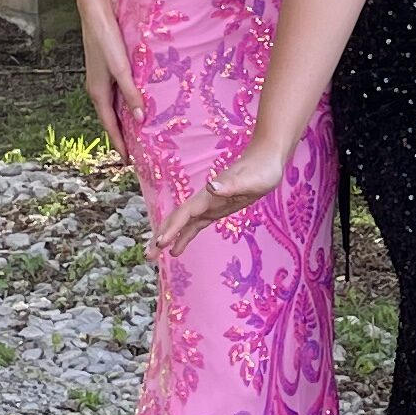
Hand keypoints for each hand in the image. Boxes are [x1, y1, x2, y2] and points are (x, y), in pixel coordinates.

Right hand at [78, 5, 140, 151]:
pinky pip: (115, 94)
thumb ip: (131, 93)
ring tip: (135, 133)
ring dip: (123, 120)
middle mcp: (97, 89)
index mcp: (98, 92)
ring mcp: (100, 80)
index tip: (128, 161)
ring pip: (113, 107)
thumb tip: (139, 119)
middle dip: (121, 136)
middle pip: (111, 119)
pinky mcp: (105, 70)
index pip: (110, 126)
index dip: (119, 144)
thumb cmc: (107, 40)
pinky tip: (134, 103)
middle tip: (134, 152)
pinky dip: (124, 104)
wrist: (95, 15)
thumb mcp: (121, 69)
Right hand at [156, 138, 285, 256]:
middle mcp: (204, 200)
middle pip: (177, 219)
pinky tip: (177, 249)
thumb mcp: (251, 180)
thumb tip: (211, 186)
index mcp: (209, 195)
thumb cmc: (262, 169)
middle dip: (161, 236)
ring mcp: (209, 205)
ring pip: (182, 224)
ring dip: (168, 238)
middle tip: (148, 256)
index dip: (172, 228)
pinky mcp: (216, 209)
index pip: (185, 213)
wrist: (267, 158)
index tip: (160, 243)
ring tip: (154, 256)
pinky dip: (184, 237)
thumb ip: (231, 184)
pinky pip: (194, 226)